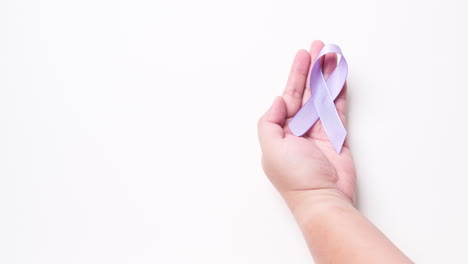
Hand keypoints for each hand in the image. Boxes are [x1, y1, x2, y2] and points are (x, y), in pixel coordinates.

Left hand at [258, 40, 355, 203]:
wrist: (323, 200)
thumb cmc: (295, 177)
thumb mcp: (271, 148)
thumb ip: (270, 121)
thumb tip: (280, 100)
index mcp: (282, 130)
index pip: (290, 96)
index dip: (296, 75)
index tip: (304, 56)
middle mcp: (300, 128)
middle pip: (308, 91)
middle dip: (313, 69)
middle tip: (320, 47)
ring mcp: (320, 131)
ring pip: (325, 97)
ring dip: (328, 76)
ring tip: (333, 55)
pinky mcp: (337, 136)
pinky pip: (338, 109)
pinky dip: (340, 92)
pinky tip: (341, 77)